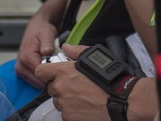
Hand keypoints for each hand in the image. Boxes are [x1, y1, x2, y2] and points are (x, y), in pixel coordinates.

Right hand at [16, 11, 59, 88]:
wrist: (36, 28)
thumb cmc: (42, 31)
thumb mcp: (47, 34)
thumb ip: (47, 44)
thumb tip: (47, 52)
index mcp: (26, 58)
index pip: (40, 76)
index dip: (52, 75)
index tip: (61, 72)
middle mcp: (20, 66)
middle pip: (38, 82)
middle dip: (49, 78)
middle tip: (59, 70)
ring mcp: (20, 70)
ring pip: (36, 84)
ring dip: (46, 79)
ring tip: (54, 68)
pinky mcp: (22, 72)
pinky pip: (34, 81)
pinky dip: (42, 78)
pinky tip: (49, 70)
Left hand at [35, 44, 155, 120]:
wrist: (121, 102)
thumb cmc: (109, 80)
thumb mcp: (93, 58)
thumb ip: (75, 51)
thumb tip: (66, 47)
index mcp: (64, 72)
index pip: (40, 71)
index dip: (45, 72)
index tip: (51, 73)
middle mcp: (60, 88)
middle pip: (51, 88)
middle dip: (60, 86)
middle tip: (76, 86)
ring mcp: (64, 104)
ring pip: (58, 101)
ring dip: (66, 99)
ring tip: (84, 96)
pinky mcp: (69, 118)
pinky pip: (65, 113)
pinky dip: (72, 111)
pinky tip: (85, 106)